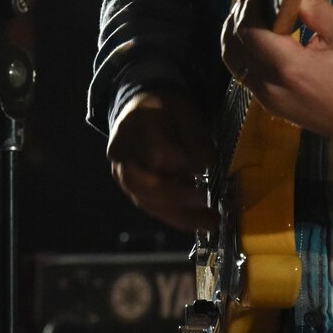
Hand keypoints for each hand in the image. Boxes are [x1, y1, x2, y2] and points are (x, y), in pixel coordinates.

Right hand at [106, 91, 215, 232]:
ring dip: (181, 216)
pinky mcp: (131, 189)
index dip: (182, 164)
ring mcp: (122, 174)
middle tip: (207, 202)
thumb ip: (195, 138)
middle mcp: (121, 155)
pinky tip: (198, 221)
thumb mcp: (184, 113)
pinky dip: (175, 216)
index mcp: (133, 128)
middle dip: (178, 200)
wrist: (140, 110)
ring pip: (147, 202)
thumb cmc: (164, 110)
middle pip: (144, 186)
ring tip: (211, 221)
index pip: (155, 154)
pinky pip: (151, 207)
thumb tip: (207, 164)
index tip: (206, 166)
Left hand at [221, 0, 332, 149]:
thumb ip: (313, 6)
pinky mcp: (269, 106)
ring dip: (235, 34)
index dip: (246, 4)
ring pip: (233, 61)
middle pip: (233, 45)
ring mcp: (267, 100)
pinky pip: (244, 74)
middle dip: (237, 15)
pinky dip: (243, 52)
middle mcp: (270, 86)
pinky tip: (258, 37)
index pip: (248, 30)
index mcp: (290, 67)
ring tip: (250, 12)